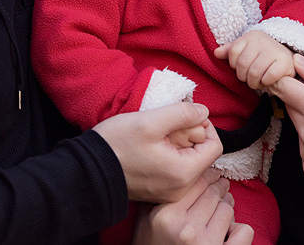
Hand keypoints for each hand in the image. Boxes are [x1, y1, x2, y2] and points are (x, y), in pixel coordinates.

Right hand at [94, 102, 222, 202]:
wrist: (87, 170)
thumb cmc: (116, 145)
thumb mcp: (150, 121)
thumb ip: (183, 113)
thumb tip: (204, 112)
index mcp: (183, 173)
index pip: (215, 146)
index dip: (204, 125)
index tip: (185, 115)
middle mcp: (181, 188)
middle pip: (202, 153)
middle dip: (188, 133)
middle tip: (166, 124)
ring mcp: (170, 191)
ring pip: (188, 159)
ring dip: (178, 141)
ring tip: (156, 134)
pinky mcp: (159, 190)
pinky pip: (175, 168)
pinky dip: (169, 152)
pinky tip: (151, 145)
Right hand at [133, 168, 254, 244]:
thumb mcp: (144, 222)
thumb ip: (157, 198)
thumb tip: (176, 174)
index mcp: (166, 216)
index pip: (195, 182)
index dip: (206, 175)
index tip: (212, 174)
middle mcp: (186, 229)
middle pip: (213, 193)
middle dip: (219, 188)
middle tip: (221, 186)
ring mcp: (205, 244)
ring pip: (227, 209)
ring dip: (227, 206)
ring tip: (222, 208)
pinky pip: (243, 232)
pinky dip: (239, 229)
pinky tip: (230, 230)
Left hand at [213, 30, 294, 89]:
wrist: (288, 56)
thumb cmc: (262, 55)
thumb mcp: (246, 50)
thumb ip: (230, 51)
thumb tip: (216, 53)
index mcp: (250, 36)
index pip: (232, 53)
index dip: (234, 65)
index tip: (242, 68)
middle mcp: (262, 40)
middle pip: (242, 64)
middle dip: (244, 77)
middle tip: (250, 79)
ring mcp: (274, 50)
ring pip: (254, 72)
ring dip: (254, 82)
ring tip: (258, 82)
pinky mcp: (284, 62)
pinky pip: (269, 77)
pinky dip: (266, 82)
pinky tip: (268, 81)